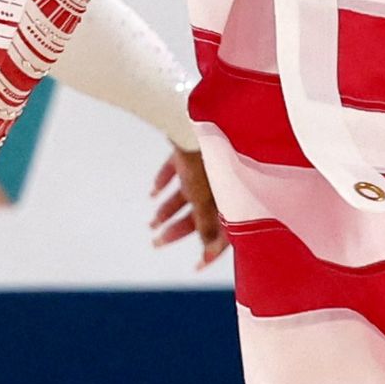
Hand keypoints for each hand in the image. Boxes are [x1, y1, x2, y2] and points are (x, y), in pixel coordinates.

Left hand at [150, 146, 228, 264]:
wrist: (196, 117)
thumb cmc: (208, 158)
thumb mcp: (206, 197)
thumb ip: (207, 223)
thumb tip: (207, 250)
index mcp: (233, 195)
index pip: (226, 230)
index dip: (212, 250)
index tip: (198, 266)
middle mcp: (223, 182)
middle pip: (201, 213)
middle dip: (178, 230)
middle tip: (156, 243)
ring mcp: (207, 165)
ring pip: (188, 194)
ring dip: (168, 210)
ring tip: (151, 223)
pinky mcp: (192, 149)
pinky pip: (178, 170)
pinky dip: (165, 182)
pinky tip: (152, 193)